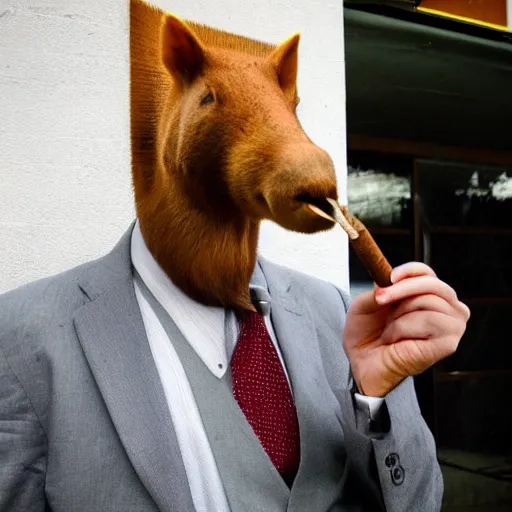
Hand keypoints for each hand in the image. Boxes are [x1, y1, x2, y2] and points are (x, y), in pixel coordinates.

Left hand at [344, 262, 469, 396]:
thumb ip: (379, 288)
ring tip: (391, 331)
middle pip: (432, 284)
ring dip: (400, 316)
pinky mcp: (449, 343)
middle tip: (380, 299)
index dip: (409, 271)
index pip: (427, 273)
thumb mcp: (366, 304)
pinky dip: (405, 328)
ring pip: (429, 301)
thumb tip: (388, 279)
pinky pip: (429, 320)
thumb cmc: (368, 335)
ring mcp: (451, 325)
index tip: (389, 276)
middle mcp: (445, 308)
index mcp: (427, 295)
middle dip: (402, 289)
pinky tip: (397, 340)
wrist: (363, 363)